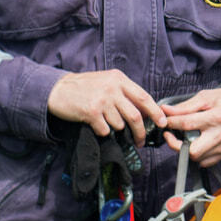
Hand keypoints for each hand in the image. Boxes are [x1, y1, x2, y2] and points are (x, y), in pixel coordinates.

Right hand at [48, 70, 165, 145]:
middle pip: (135, 115)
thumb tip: (143, 110)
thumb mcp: (107, 81)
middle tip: (140, 140)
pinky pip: (105, 129)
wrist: (58, 89)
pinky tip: (97, 125)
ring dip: (116, 129)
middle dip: (140, 131)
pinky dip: (103, 131)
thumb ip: (124, 92)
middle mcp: (112, 88)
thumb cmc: (85, 87)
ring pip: (119, 124)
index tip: (163, 122)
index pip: (144, 97)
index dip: (156, 111)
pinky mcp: (91, 112)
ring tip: (108, 124)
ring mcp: (102, 99)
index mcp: (119, 79)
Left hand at [161, 87, 220, 166]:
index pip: (186, 124)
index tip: (166, 122)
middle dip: (176, 145)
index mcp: (216, 117)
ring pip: (198, 159)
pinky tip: (197, 144)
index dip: (171, 123)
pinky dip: (198, 156)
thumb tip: (166, 110)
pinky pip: (206, 162)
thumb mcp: (207, 96)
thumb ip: (185, 106)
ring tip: (185, 139)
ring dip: (186, 151)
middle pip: (192, 151)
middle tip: (171, 136)